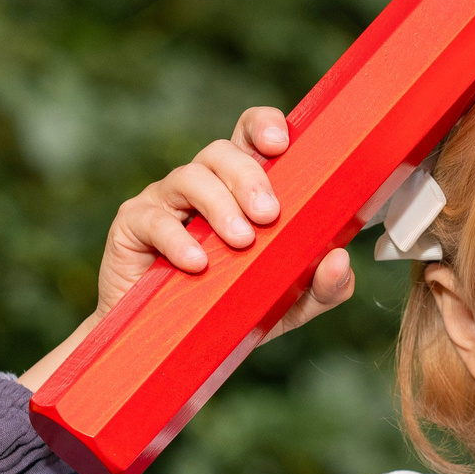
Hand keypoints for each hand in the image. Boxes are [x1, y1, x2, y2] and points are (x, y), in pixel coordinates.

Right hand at [21, 105, 355, 390]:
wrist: (171, 348)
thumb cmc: (233, 310)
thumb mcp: (288, 304)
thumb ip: (321, 286)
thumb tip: (341, 260)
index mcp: (239, 188)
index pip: (250, 137)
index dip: (263, 125)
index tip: (282, 143)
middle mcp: (201, 184)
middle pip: (221, 150)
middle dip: (249, 177)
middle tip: (270, 215)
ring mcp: (165, 201)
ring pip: (190, 176)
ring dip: (220, 205)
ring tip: (242, 242)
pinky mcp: (132, 225)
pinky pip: (153, 219)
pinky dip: (178, 239)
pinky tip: (199, 263)